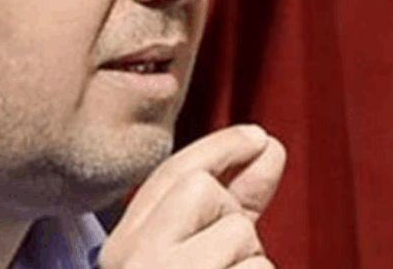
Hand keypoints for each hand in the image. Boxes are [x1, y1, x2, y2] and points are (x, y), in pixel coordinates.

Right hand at [98, 124, 287, 267]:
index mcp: (125, 248)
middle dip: (233, 216)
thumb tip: (268, 149)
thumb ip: (226, 209)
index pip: (169, 176)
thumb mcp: (198, 258)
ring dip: (252, 263)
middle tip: (232, 261)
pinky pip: (258, 268)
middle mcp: (133, 255)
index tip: (259, 138)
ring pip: (237, 229)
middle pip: (200, 186)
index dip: (219, 147)